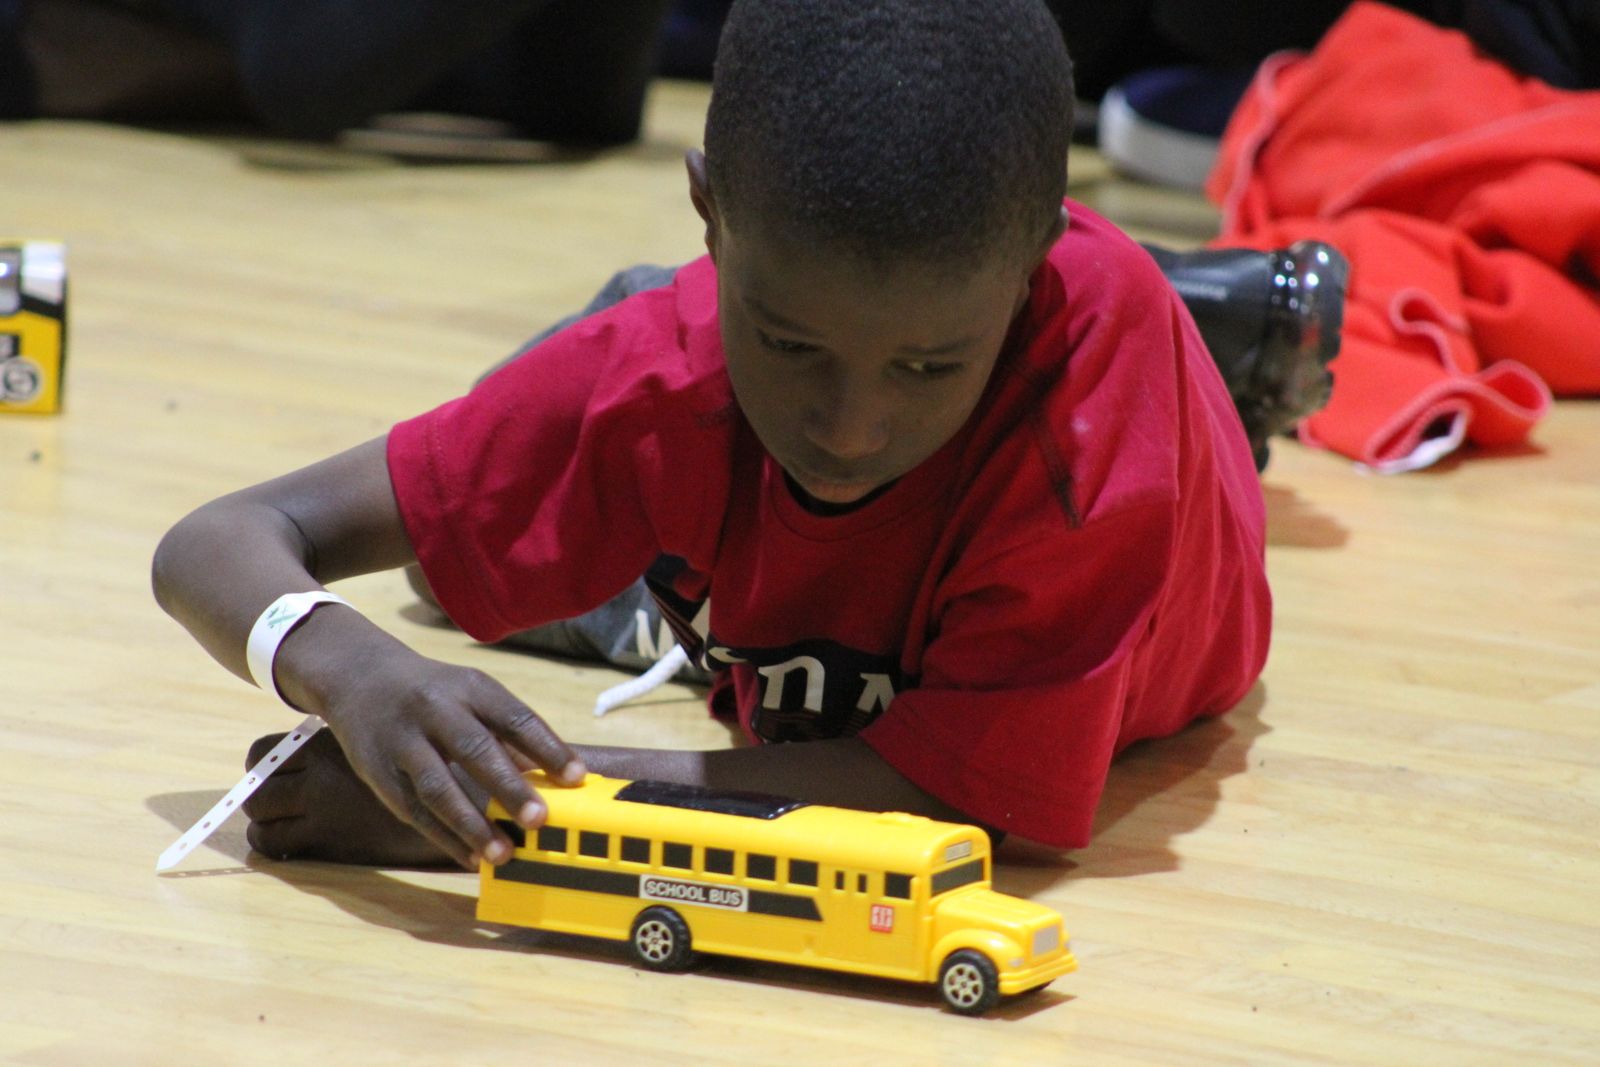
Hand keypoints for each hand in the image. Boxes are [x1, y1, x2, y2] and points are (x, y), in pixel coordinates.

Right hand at [279, 617, 585, 869]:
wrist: (358, 677)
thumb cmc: (434, 692)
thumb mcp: (471, 694)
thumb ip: (508, 732)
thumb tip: (554, 774)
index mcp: (470, 687)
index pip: (515, 716)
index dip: (547, 747)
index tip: (576, 778)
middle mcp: (435, 710)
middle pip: (474, 750)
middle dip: (508, 787)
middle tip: (539, 821)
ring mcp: (403, 741)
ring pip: (437, 787)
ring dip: (472, 824)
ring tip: (503, 854)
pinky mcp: (378, 772)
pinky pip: (412, 810)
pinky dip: (442, 837)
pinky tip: (469, 857)